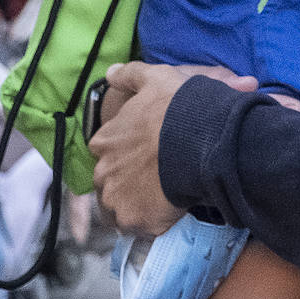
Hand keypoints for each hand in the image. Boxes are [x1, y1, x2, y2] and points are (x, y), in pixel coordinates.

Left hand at [90, 62, 256, 235]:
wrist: (198, 138)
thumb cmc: (177, 107)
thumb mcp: (156, 79)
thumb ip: (130, 74)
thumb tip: (110, 71)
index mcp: (103, 141)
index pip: (108, 152)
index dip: (130, 153)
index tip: (149, 153)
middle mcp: (101, 172)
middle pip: (113, 183)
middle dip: (131, 182)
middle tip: (160, 176)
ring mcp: (116, 199)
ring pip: (122, 207)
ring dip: (139, 204)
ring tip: (167, 195)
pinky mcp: (134, 221)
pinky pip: (140, 227)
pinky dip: (153, 222)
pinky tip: (171, 209)